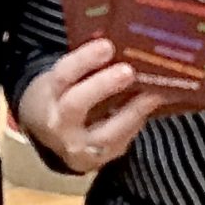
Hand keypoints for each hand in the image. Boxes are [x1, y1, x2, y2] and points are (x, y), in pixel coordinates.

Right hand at [17, 37, 167, 173]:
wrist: (51, 138)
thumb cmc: (65, 96)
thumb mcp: (66, 80)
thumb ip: (86, 66)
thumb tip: (123, 42)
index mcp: (49, 94)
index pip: (63, 75)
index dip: (84, 60)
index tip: (107, 45)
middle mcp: (59, 122)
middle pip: (77, 104)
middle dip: (103, 86)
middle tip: (128, 71)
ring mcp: (78, 147)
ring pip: (106, 133)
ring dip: (133, 111)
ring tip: (155, 93)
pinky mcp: (98, 161)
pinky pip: (121, 142)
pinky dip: (139, 122)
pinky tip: (155, 106)